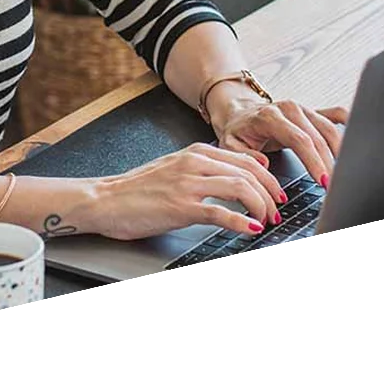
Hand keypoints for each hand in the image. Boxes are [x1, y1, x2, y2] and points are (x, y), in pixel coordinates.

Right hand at [86, 143, 286, 240]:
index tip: (277, 194)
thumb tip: (241, 174)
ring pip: (240, 188)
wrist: (106, 199)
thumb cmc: (138, 189)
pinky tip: (251, 230)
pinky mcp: (180, 207)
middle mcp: (195, 163)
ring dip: (261, 207)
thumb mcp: (177, 168)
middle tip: (277, 211)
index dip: (269, 179)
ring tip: (266, 222)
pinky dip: (241, 222)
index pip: (247, 160)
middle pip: (249, 173)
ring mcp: (188, 184)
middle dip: (271, 194)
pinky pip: (220, 213)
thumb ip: (207, 168)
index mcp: (196, 152)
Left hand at [210, 86, 348, 187]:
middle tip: (335, 186)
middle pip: (318, 138)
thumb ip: (245, 156)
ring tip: (345, 174)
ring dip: (340, 152)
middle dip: (329, 164)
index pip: (300, 140)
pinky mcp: (313, 111)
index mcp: (271, 116)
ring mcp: (304, 108)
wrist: (239, 112)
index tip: (322, 180)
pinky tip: (357, 138)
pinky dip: (349, 124)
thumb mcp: (231, 146)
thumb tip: (264, 164)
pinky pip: (336, 114)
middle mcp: (291, 109)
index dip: (314, 161)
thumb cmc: (237, 131)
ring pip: (330, 129)